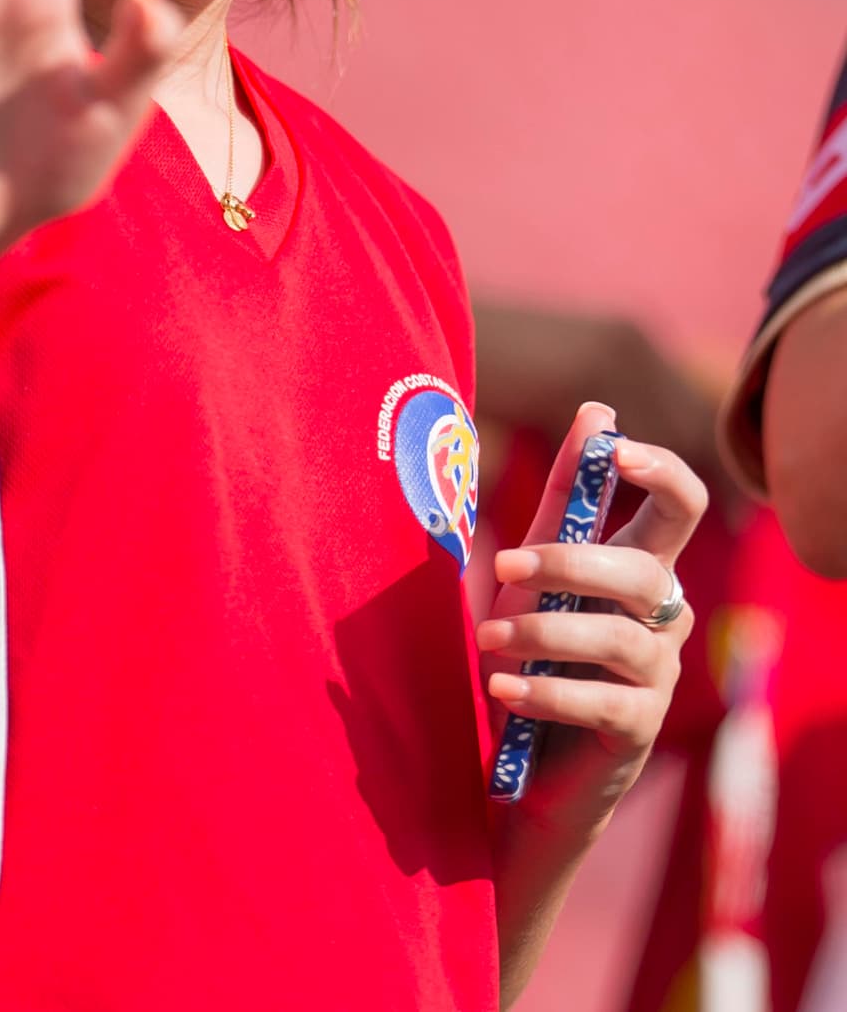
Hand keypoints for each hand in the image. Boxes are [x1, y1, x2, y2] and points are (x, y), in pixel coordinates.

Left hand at [477, 400, 707, 837]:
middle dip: (570, 561)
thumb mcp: (536, 567)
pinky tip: (502, 691)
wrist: (518, 762)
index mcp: (643, 564)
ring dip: (543, 632)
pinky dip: (547, 690)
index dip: (663, 472)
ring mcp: (658, 673)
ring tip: (488, 641)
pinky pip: (602, 700)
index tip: (619, 448)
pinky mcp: (639, 728)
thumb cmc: (529, 648)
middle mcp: (665, 614)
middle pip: (643, 568)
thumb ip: (566, 494)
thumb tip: (598, 409)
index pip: (682, 505)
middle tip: (503, 567)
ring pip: (618, 635)